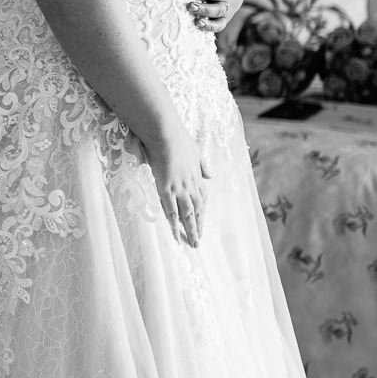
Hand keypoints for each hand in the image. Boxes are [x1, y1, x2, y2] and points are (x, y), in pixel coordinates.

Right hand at [142, 130, 212, 247]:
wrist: (166, 133)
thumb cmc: (177, 138)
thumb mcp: (195, 150)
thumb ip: (202, 165)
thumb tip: (210, 175)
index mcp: (197, 176)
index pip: (202, 199)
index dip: (202, 213)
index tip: (201, 222)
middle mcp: (191, 185)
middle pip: (197, 210)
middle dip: (198, 226)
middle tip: (198, 241)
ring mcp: (180, 188)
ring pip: (188, 214)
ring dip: (191, 230)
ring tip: (192, 244)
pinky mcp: (167, 189)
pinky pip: (171, 211)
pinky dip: (174, 225)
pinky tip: (175, 236)